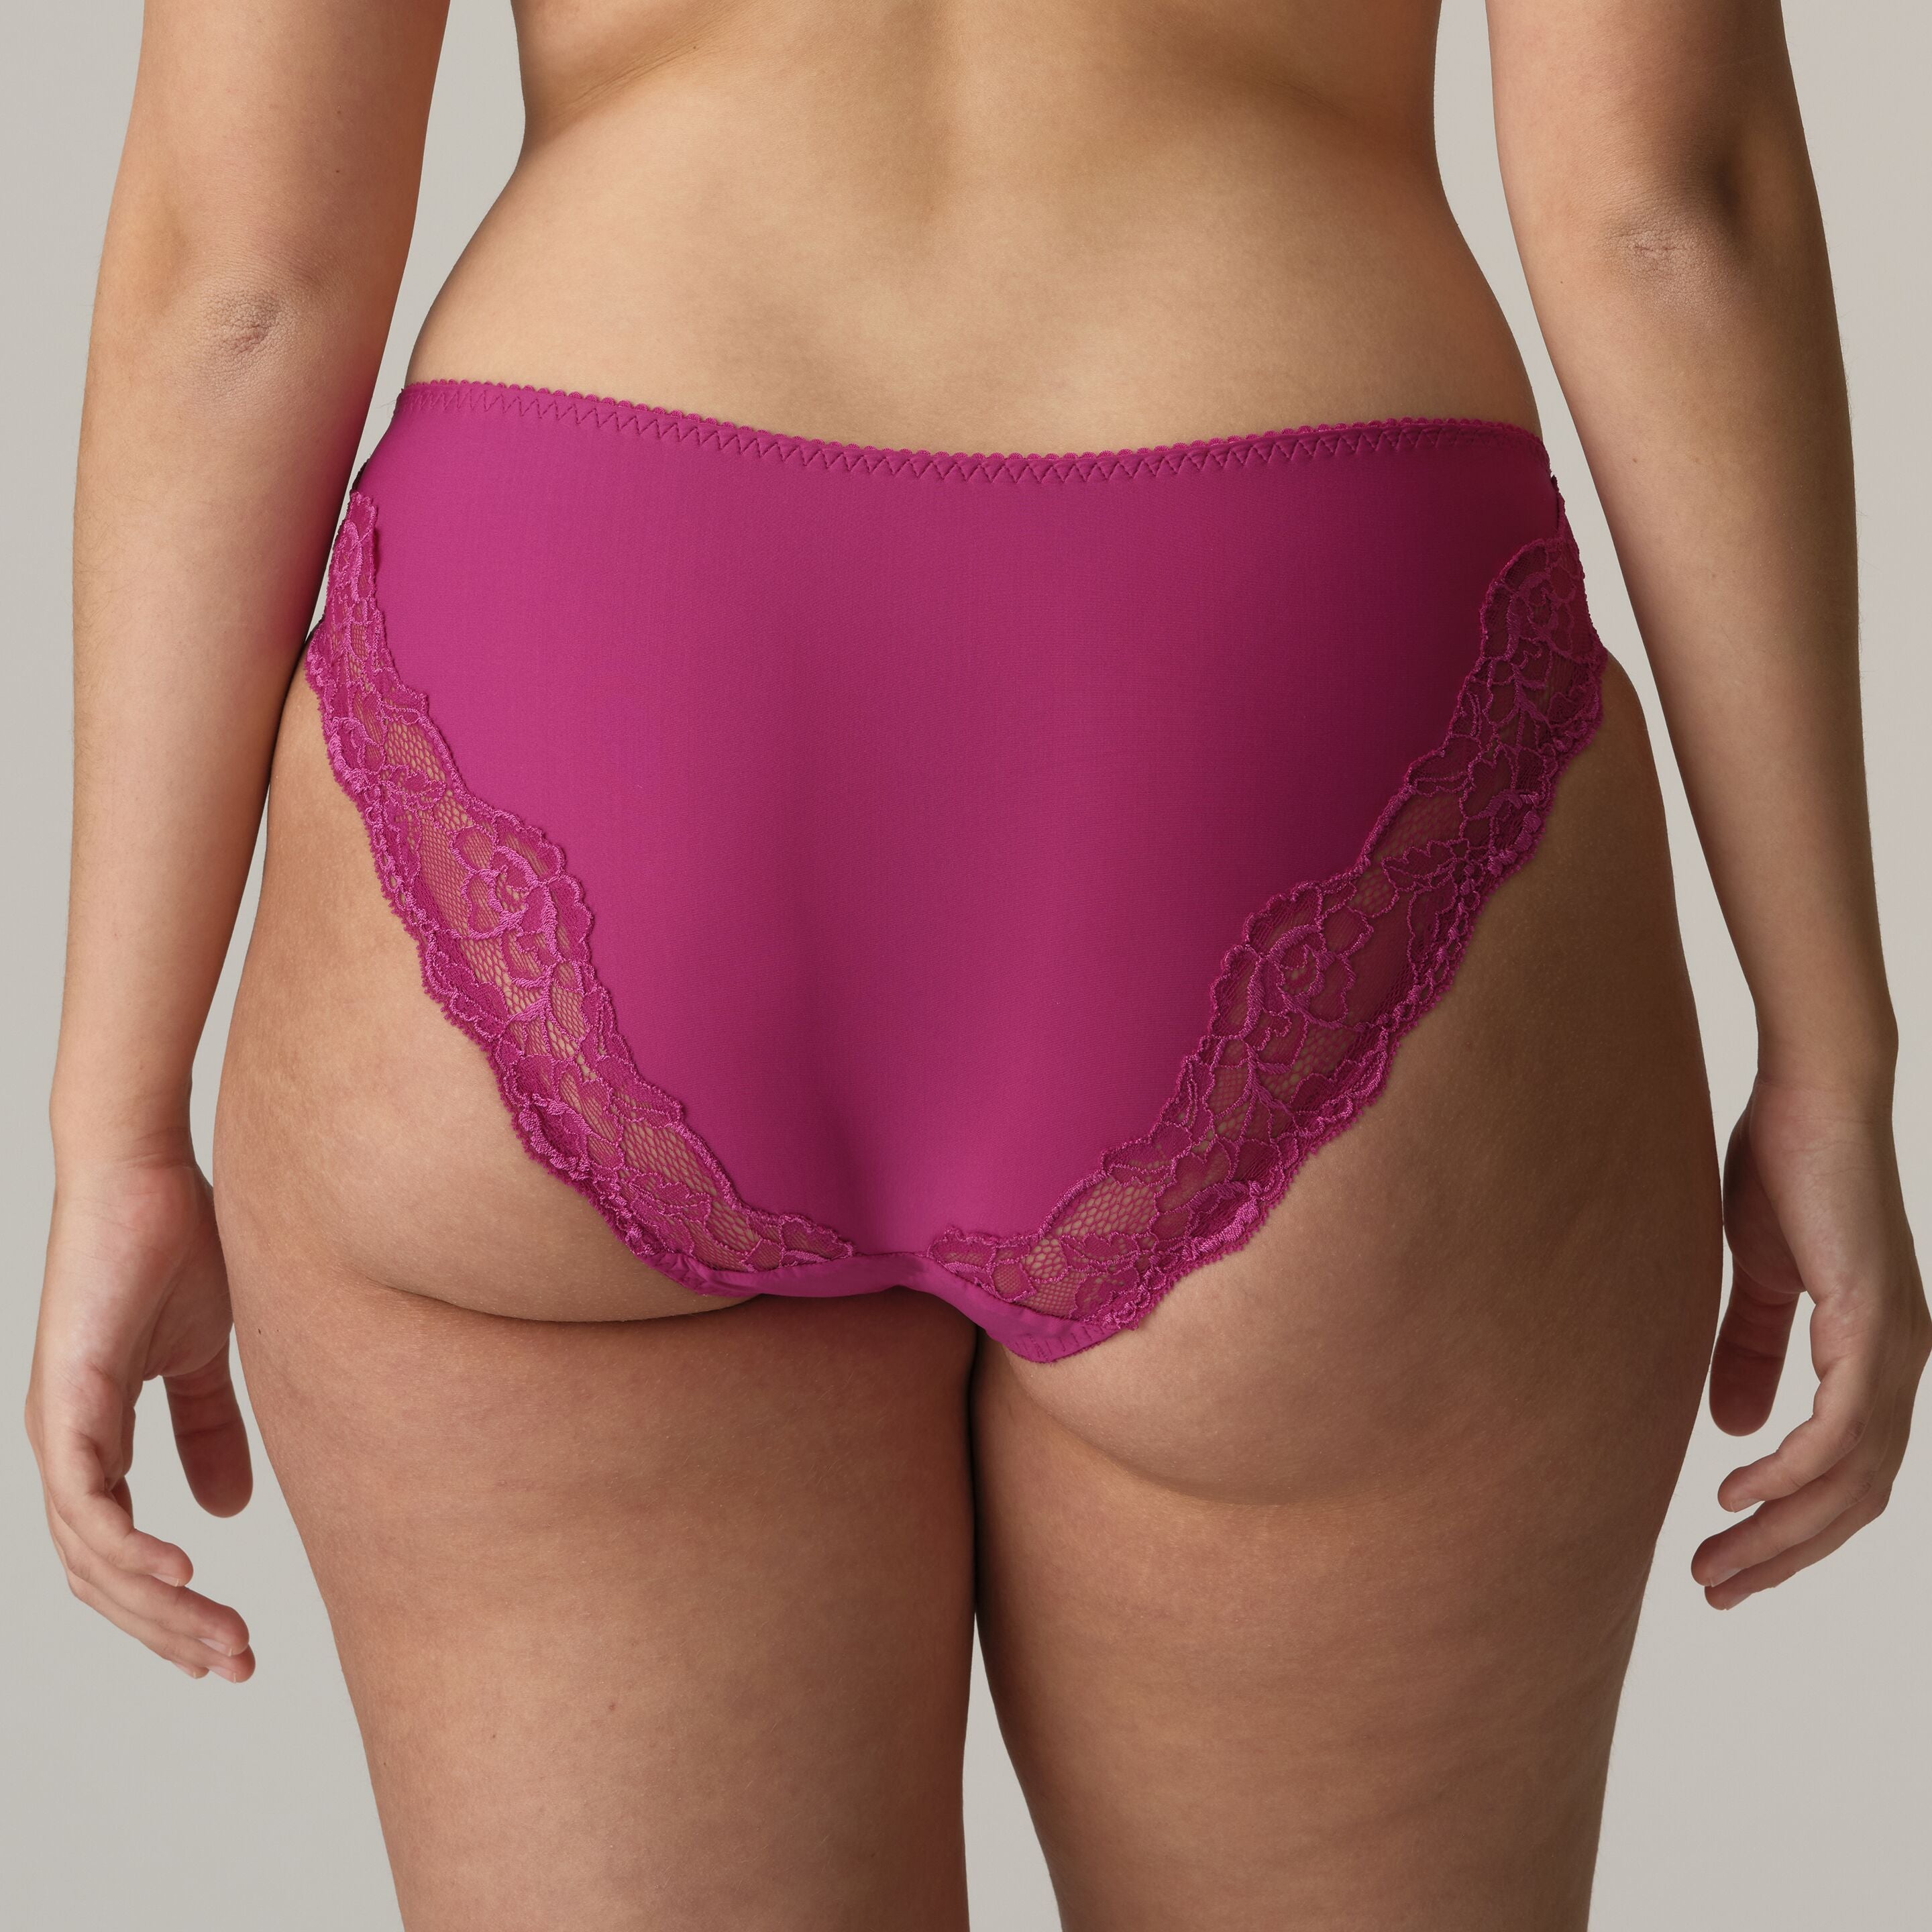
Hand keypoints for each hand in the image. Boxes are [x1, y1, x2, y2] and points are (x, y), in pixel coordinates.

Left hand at [26, 1153, 255, 1679]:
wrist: (145, 1173)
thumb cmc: (176, 1247)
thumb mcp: (206, 1355)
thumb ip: (210, 1429)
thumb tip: (228, 1512)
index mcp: (92, 1440)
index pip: (120, 1555)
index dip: (170, 1611)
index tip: (229, 1645)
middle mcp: (64, 1447)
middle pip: (102, 1577)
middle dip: (170, 1632)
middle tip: (237, 1663)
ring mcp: (58, 1427)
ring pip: (93, 1556)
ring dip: (159, 1608)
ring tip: (221, 1634)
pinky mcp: (66, 1400)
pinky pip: (88, 1501)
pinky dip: (131, 1546)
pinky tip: (183, 1573)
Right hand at [1693, 1074, 1928, 1607]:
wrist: (1812, 1097)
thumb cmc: (1785, 1170)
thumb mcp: (1758, 1278)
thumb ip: (1750, 1352)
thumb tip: (1735, 1432)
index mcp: (1876, 1356)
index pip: (1847, 1476)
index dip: (1790, 1528)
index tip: (1727, 1559)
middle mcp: (1900, 1365)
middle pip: (1853, 1500)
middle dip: (1782, 1554)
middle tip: (1715, 1586)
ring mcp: (1895, 1349)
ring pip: (1850, 1481)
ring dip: (1781, 1531)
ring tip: (1715, 1559)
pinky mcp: (1872, 1325)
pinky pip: (1839, 1428)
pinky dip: (1792, 1472)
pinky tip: (1741, 1489)